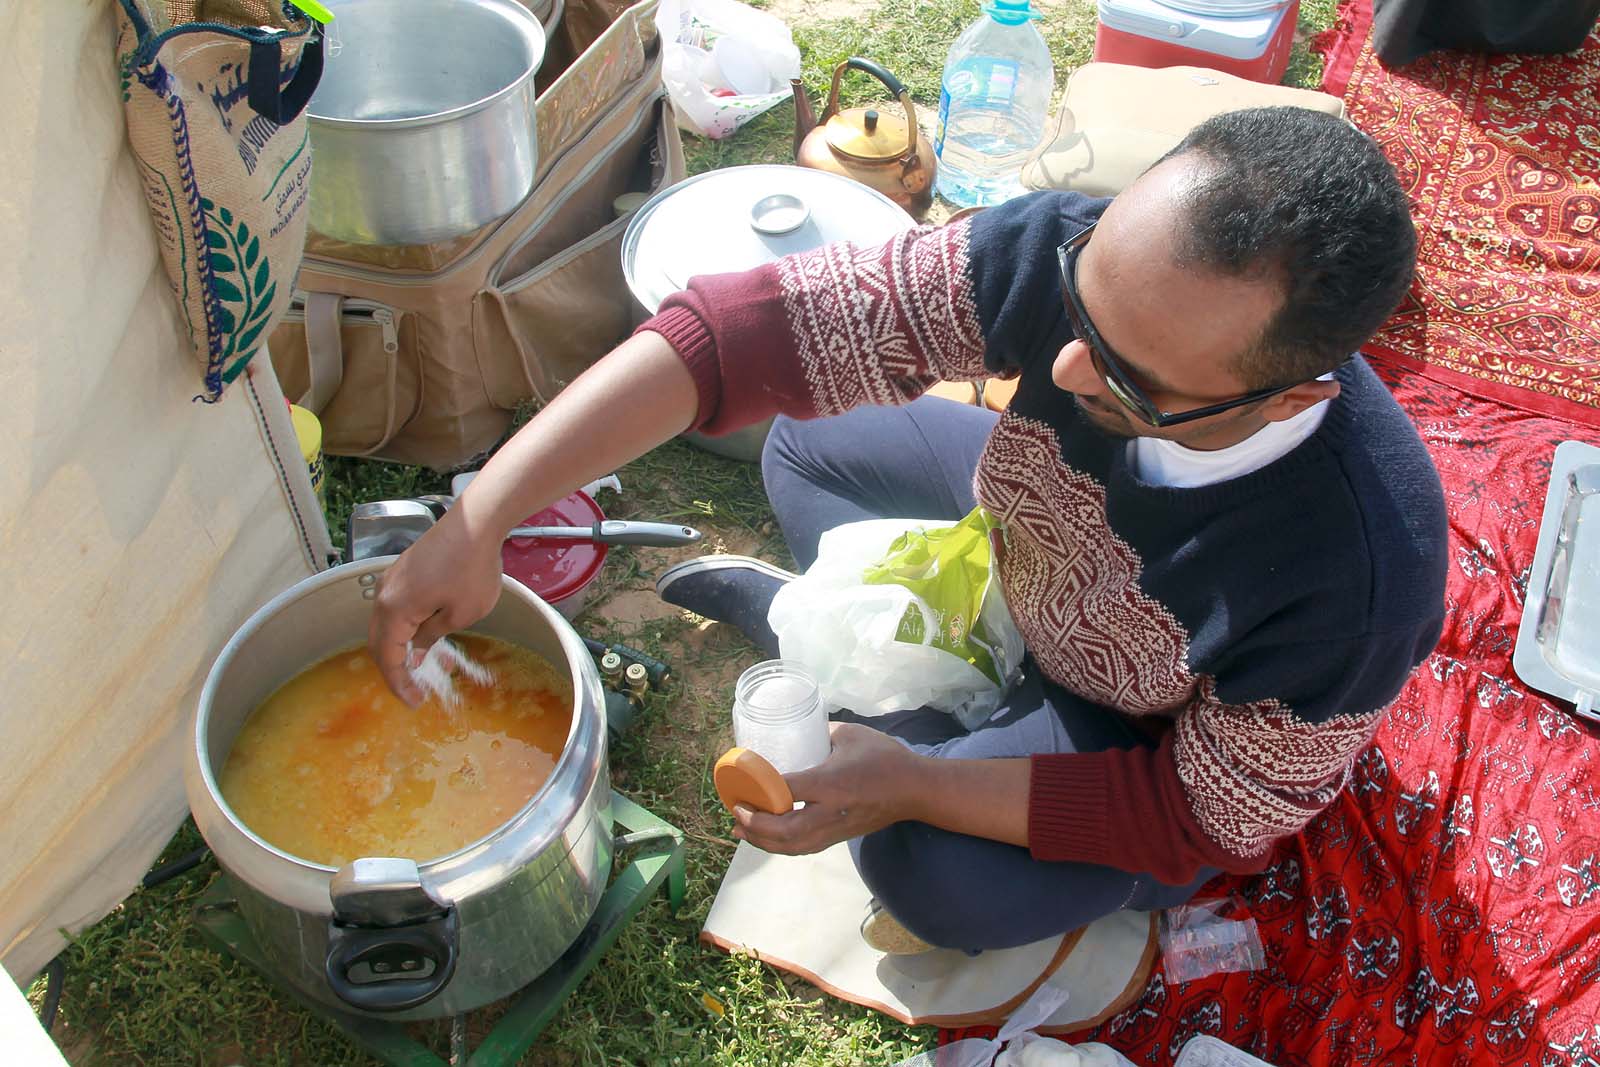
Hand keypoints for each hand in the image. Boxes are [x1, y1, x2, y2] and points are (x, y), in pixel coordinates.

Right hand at [368, 511, 505, 703]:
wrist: (476, 522)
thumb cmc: (472, 568)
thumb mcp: (459, 614)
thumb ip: (432, 636)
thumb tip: (416, 652)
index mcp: (394, 609)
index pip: (387, 656)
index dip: (399, 683)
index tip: (414, 702)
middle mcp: (385, 594)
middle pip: (380, 642)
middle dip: (396, 670)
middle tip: (416, 690)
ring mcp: (392, 580)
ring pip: (388, 624)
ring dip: (403, 648)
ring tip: (430, 666)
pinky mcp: (404, 570)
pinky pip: (397, 607)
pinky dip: (406, 627)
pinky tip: (427, 635)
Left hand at [732, 722, 926, 854]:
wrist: (915, 791)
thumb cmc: (885, 758)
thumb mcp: (851, 735)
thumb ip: (822, 732)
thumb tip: (799, 731)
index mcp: (832, 784)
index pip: (787, 791)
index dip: (759, 791)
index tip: (740, 782)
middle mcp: (830, 812)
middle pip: (785, 831)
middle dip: (755, 825)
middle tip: (735, 811)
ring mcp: (835, 829)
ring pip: (792, 846)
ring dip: (762, 841)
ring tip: (741, 829)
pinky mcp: (838, 838)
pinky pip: (803, 848)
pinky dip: (780, 846)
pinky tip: (767, 838)